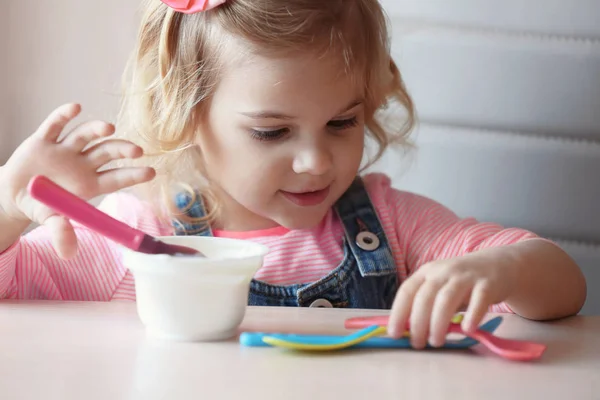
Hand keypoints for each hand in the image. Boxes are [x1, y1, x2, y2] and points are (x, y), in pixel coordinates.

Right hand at [0, 103, 154, 258]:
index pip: (118, 177)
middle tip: (137, 151)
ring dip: (97, 130)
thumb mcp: (50, 221)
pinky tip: (75, 108)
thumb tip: (70, 254)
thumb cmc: (41, 206)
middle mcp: (82, 163)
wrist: (12, 194)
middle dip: (122, 150)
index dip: (134, 174)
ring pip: (85, 136)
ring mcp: (64, 149)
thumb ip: (61, 234)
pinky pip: (54, 124)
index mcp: (90, 183)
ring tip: (108, 128)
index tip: (152, 172)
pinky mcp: (43, 139)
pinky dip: (63, 115)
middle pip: (107, 153)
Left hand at [387, 252, 516, 347]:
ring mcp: (466, 276)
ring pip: (446, 299)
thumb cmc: (461, 282)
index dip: (398, 312)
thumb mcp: (440, 287)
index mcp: (427, 272)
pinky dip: (472, 315)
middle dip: (418, 323)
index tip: (394, 333)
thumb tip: (408, 331)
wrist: (497, 265)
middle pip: (425, 297)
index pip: (407, 291)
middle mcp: (443, 272)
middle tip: (418, 344)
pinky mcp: (488, 284)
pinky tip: (467, 329)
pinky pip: (479, 300)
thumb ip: (427, 305)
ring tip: (436, 342)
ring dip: (438, 322)